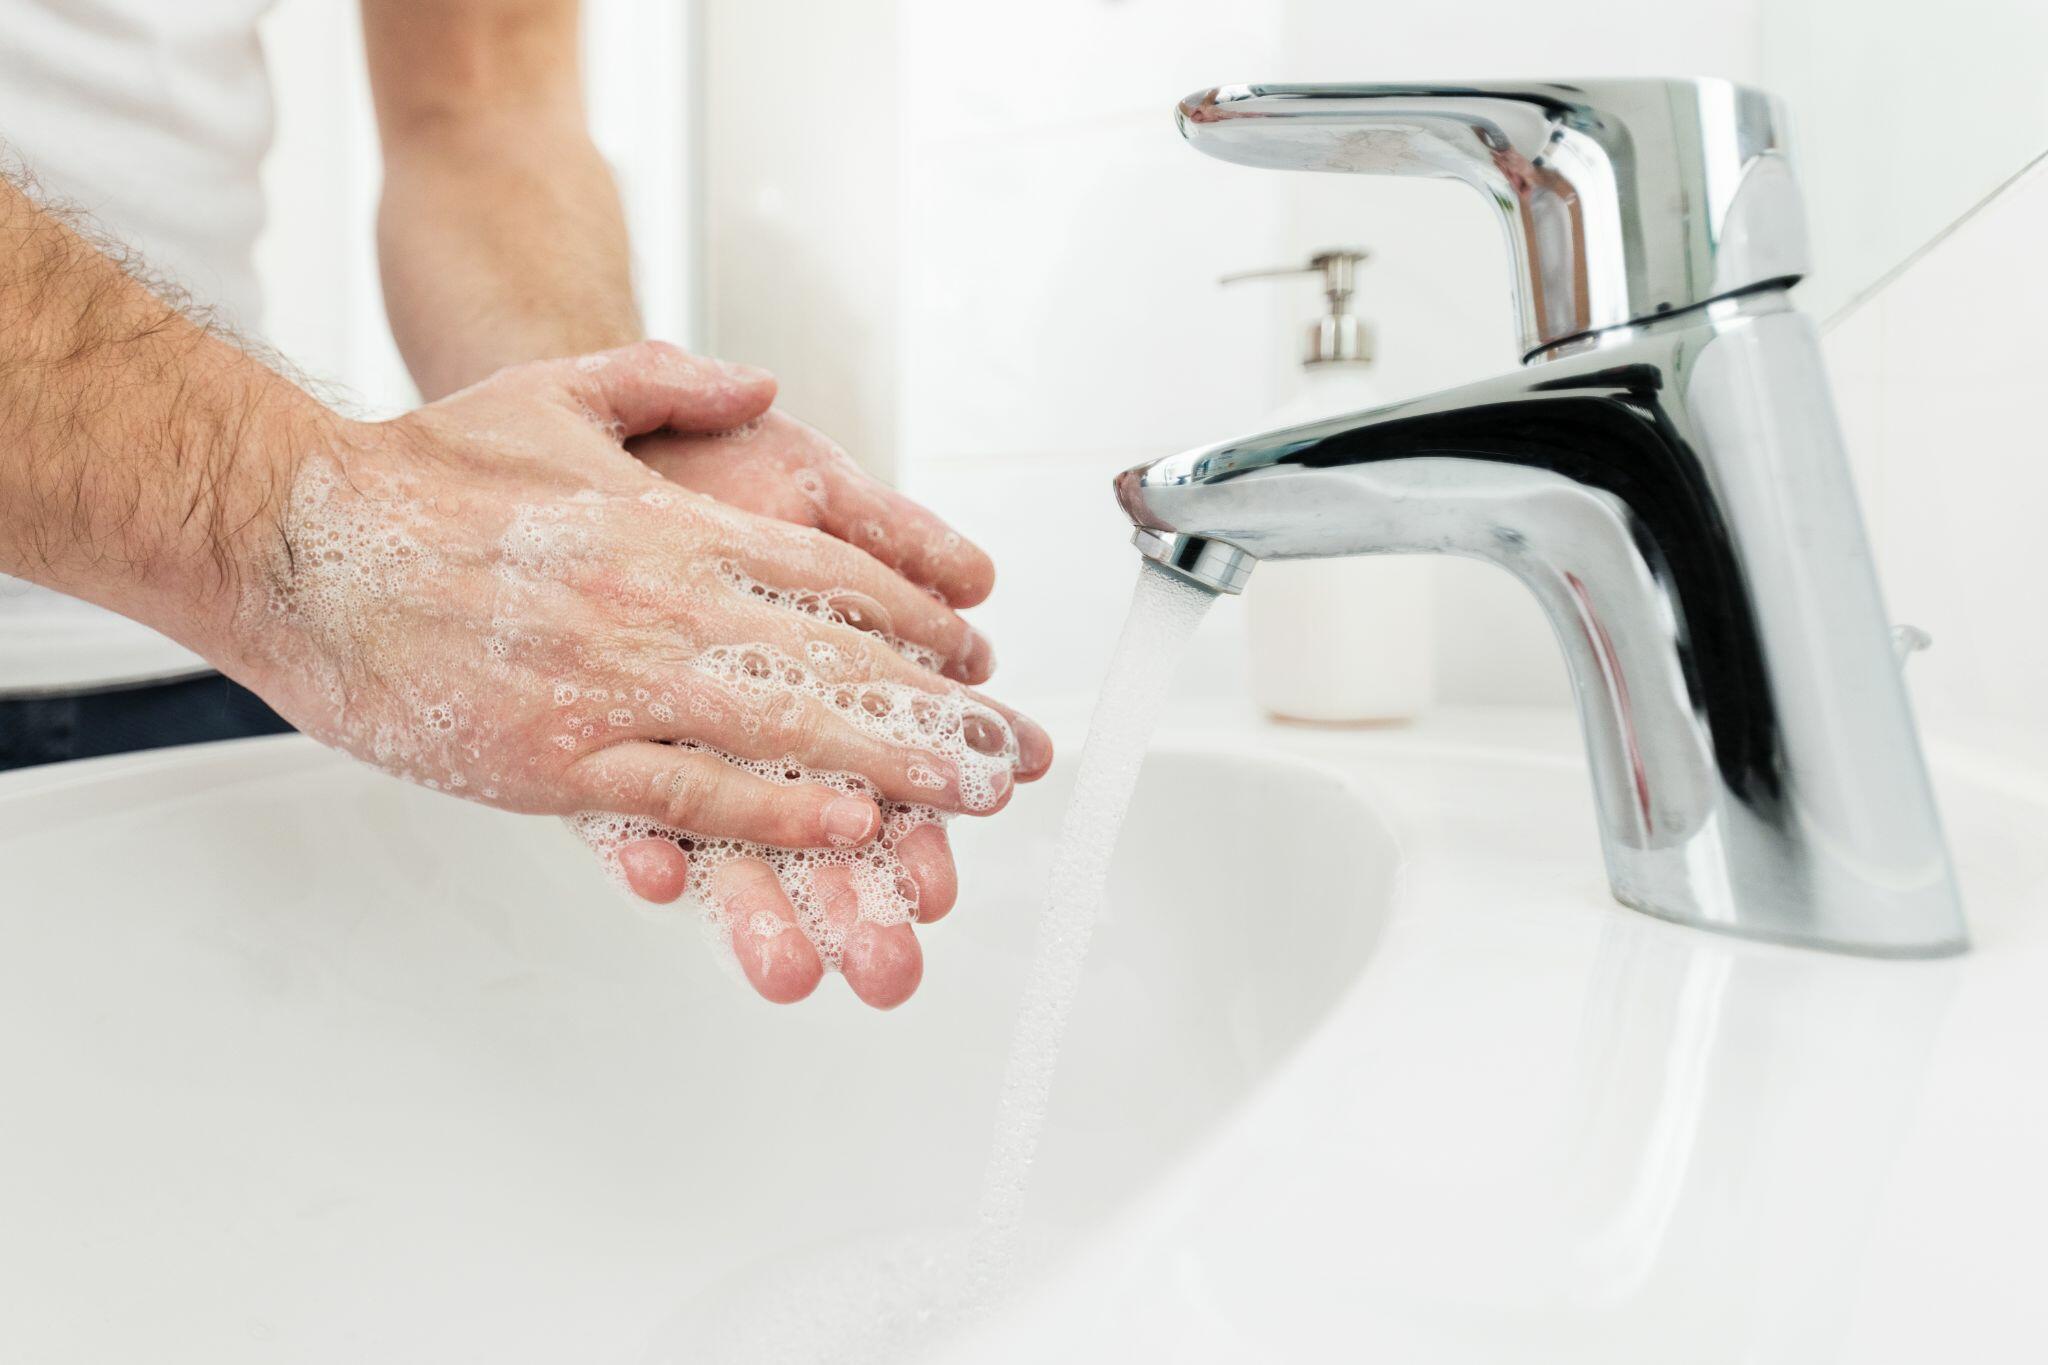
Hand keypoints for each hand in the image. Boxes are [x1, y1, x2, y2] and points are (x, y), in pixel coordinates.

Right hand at [227, 341, 1049, 1007]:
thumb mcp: (556, 392)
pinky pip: (687, 792)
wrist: (291, 536)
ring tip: (969, 799)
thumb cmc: (418, 474)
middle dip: (935, 710)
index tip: (973, 656)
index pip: (829, 571)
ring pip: (781, 730)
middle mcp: (658, 600)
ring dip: (889, 767)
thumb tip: (759, 386)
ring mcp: (609, 684)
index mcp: (667, 521)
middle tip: (1013, 750)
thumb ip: (668, 382)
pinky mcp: (553, 759)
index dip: (916, 618)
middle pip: (833, 658)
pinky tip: (844, 825)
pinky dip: (772, 810)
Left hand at [628, 411, 1026, 1001]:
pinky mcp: (585, 747)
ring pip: (724, 842)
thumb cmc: (688, 464)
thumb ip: (890, 531)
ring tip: (794, 974)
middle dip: (858, 899)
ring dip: (758, 909)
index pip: (886, 747)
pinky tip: (654, 878)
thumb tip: (978, 580)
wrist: (558, 448)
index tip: (964, 857)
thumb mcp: (800, 475)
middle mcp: (744, 713)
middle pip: (816, 822)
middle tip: (895, 967)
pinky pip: (611, 811)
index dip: (928, 798)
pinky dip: (636, 847)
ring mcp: (669, 736)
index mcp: (811, 661)